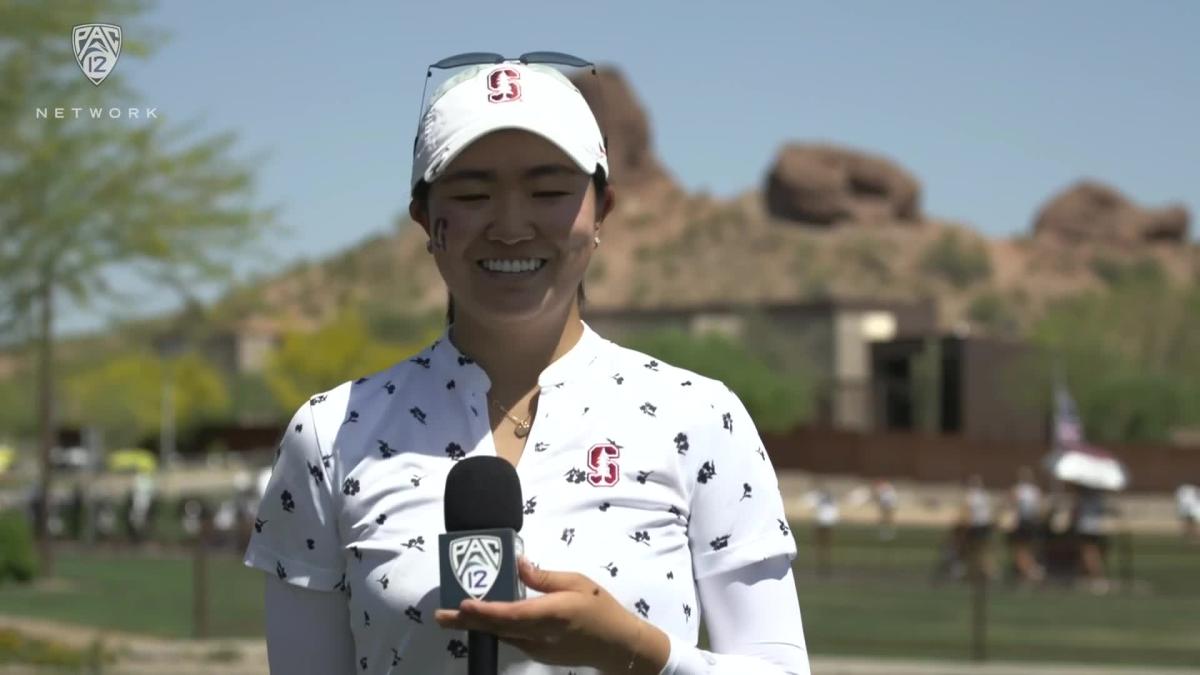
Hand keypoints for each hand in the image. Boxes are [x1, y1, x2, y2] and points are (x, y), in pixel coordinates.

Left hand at [434, 556, 668, 672]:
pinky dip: (493, 629)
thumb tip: (517, 564)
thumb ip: (545, 577)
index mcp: (552, 613)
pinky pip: (511, 639)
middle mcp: (540, 634)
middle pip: (498, 628)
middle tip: (440, 616)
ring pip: (501, 635)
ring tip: (451, 618)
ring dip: (476, 626)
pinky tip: (480, 621)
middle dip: (467, 622)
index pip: (513, 614)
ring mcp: (537, 648)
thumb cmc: (600, 608)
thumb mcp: (577, 583)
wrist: (616, 645)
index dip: (486, 611)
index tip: (464, 604)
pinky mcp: (538, 653)